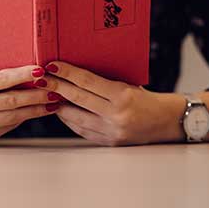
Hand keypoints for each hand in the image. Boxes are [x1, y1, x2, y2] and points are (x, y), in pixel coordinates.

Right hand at [0, 65, 59, 145]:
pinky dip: (25, 118)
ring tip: (53, 102)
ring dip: (36, 109)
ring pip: (12, 117)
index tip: (41, 70)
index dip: (22, 75)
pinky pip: (8, 127)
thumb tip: (31, 74)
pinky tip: (38, 112)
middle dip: (36, 95)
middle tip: (55, 89)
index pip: (0, 79)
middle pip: (10, 100)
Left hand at [34, 61, 185, 145]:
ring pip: (75, 117)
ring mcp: (111, 131)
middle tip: (41, 78)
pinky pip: (81, 130)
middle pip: (77, 99)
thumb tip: (75, 73)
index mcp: (123, 96)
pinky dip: (69, 120)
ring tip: (46, 94)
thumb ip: (104, 82)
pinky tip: (61, 110)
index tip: (52, 65)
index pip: (87, 82)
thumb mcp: (129, 84)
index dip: (67, 73)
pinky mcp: (109, 142)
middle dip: (55, 87)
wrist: (167, 122)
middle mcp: (116, 115)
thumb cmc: (147, 98)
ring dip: (58, 105)